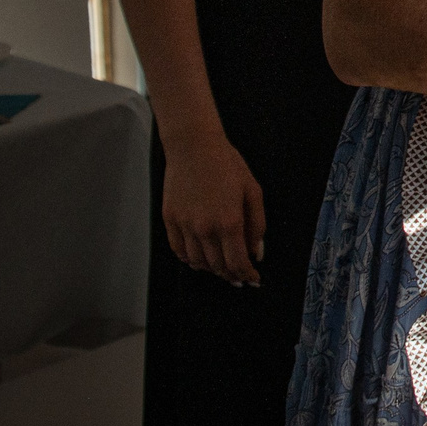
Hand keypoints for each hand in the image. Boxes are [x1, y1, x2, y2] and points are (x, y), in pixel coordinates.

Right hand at [161, 132, 265, 285]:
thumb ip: (257, 225)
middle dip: (231, 275)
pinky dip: (189, 259)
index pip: (237, 262)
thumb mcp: (253, 191)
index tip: (253, 279)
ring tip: (220, 268)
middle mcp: (205, 228)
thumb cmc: (226, 164)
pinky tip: (198, 259)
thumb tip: (256, 252)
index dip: (247, 275)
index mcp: (229, 222)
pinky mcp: (170, 219)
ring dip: (211, 269)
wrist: (194, 146)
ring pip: (197, 262)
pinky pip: (178, 250)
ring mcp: (184, 225)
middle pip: (217, 266)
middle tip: (239, 277)